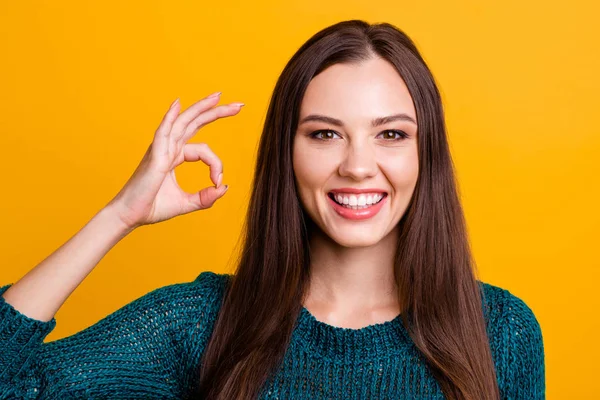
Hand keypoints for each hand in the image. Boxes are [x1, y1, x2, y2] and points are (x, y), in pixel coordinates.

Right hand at [106, 92, 242, 228]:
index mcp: (175, 157)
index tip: (218, 182)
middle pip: (195, 123)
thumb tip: (223, 188)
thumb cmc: (152, 207)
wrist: (130, 216)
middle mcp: (168, 148)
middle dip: (216, 112)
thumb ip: (205, 197)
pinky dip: (170, 118)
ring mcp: (161, 150)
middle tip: (238, 105)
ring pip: (183, 122)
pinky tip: (178, 104)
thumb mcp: (186, 203)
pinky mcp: (154, 156)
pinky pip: (163, 133)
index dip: (217, 165)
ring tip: (218, 96)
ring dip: (201, 108)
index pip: (204, 151)